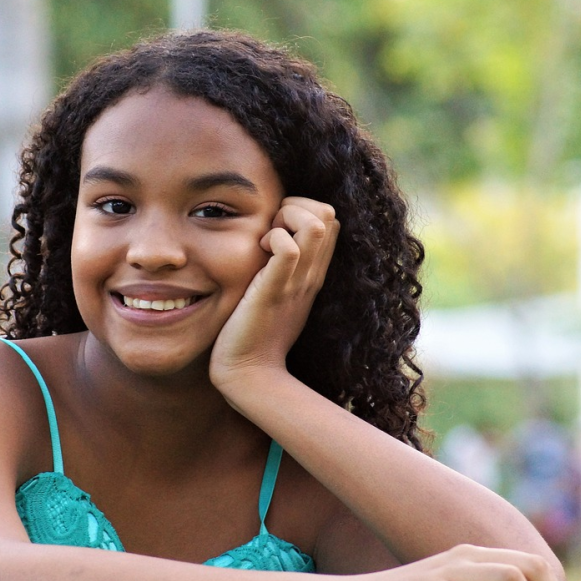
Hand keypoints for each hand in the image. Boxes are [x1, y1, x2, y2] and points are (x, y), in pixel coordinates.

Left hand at [210, 196, 338, 390]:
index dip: (304, 209)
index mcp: (313, 274)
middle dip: (296, 206)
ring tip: (265, 239)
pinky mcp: (275, 290)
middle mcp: (311, 275)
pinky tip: (258, 251)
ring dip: (287, 218)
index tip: (275, 227)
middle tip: (269, 229)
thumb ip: (279, 270)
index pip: (331, 220)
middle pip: (330, 213)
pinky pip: (288, 248)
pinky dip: (273, 238)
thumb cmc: (254, 334)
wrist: (249, 373)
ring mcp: (297, 282)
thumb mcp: (276, 294)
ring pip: (317, 223)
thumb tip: (270, 241)